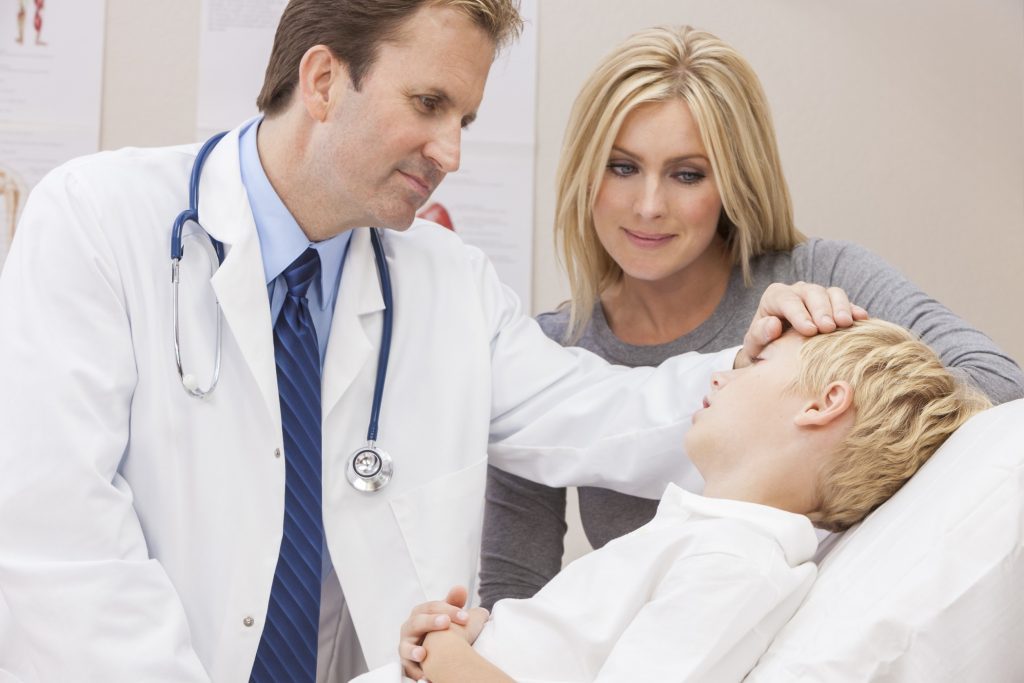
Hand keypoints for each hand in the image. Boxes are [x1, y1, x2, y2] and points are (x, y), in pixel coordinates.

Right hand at [399, 585, 474, 680]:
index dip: (449, 610)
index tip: (466, 617)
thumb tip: (461, 588)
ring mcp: (405, 646)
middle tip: (446, 622)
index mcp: (420, 613)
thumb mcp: (446, 614)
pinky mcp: (406, 663)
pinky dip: (415, 672)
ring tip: (423, 655)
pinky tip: (425, 676)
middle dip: (431, 622)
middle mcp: (409, 627)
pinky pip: (407, 668)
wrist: (430, 647)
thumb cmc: (439, 628)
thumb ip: (453, 602)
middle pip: (418, 622)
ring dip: (413, 651)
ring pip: (405, 647)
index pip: (433, 607)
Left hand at [736, 282, 867, 367]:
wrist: (775, 350)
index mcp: (775, 296)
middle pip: (812, 293)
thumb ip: (759, 333)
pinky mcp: (834, 305)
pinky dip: (854, 310)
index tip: (809, 331)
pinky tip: (862, 319)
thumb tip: (773, 324)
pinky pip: (846, 303)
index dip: (799, 314)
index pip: (787, 300)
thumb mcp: (754, 344)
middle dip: (821, 310)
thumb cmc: (763, 347)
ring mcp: (818, 296)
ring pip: (832, 293)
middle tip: (829, 328)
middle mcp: (797, 291)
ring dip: (841, 307)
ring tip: (845, 324)